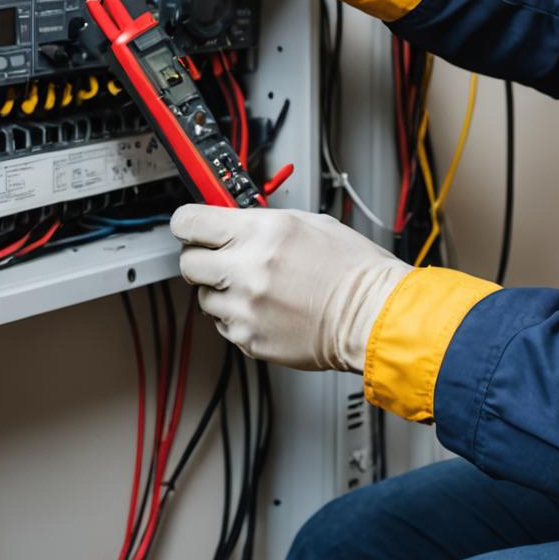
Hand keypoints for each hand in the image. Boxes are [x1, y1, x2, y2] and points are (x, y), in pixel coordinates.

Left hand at [170, 204, 411, 371]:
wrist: (371, 314)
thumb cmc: (352, 269)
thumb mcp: (308, 223)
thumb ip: (261, 223)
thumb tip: (231, 222)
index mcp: (262, 232)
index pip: (190, 222)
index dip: (187, 223)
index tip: (190, 226)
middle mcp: (246, 268)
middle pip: (188, 263)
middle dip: (202, 258)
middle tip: (222, 258)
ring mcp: (244, 307)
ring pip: (204, 297)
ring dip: (222, 290)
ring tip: (259, 288)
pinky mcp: (247, 338)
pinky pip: (223, 324)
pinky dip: (239, 316)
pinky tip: (268, 308)